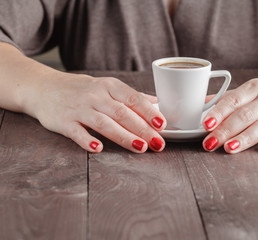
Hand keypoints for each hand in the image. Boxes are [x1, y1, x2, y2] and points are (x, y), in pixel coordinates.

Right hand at [21, 72, 166, 152]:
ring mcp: (79, 109)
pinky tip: (98, 148)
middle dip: (142, 129)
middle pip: (122, 113)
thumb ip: (131, 96)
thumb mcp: (106, 86)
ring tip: (140, 147)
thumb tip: (157, 103)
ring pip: (104, 123)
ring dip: (123, 136)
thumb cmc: (81, 89)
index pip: (133, 98)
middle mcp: (95, 96)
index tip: (162, 124)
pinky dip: (86, 140)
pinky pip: (76, 132)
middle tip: (157, 143)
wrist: (42, 87)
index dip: (148, 112)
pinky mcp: (63, 122)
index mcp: (109, 86)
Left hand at [201, 67, 257, 152]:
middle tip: (210, 143)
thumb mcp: (256, 85)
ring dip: (246, 137)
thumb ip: (232, 96)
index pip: (233, 100)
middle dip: (225, 130)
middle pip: (244, 115)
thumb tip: (205, 101)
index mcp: (255, 88)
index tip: (206, 123)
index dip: (218, 112)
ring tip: (230, 148)